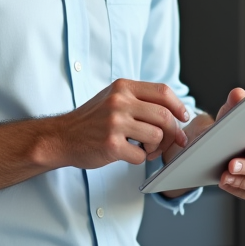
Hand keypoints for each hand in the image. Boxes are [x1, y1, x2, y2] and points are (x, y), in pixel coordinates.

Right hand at [48, 79, 188, 168]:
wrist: (61, 137)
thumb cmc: (91, 120)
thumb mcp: (113, 98)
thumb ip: (139, 100)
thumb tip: (174, 113)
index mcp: (123, 87)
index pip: (162, 92)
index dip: (178, 106)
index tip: (183, 117)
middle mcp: (119, 102)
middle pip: (164, 116)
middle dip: (173, 132)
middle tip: (172, 141)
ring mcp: (115, 123)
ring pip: (156, 136)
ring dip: (156, 147)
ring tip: (145, 147)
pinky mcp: (111, 145)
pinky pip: (141, 155)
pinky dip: (140, 158)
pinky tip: (128, 153)